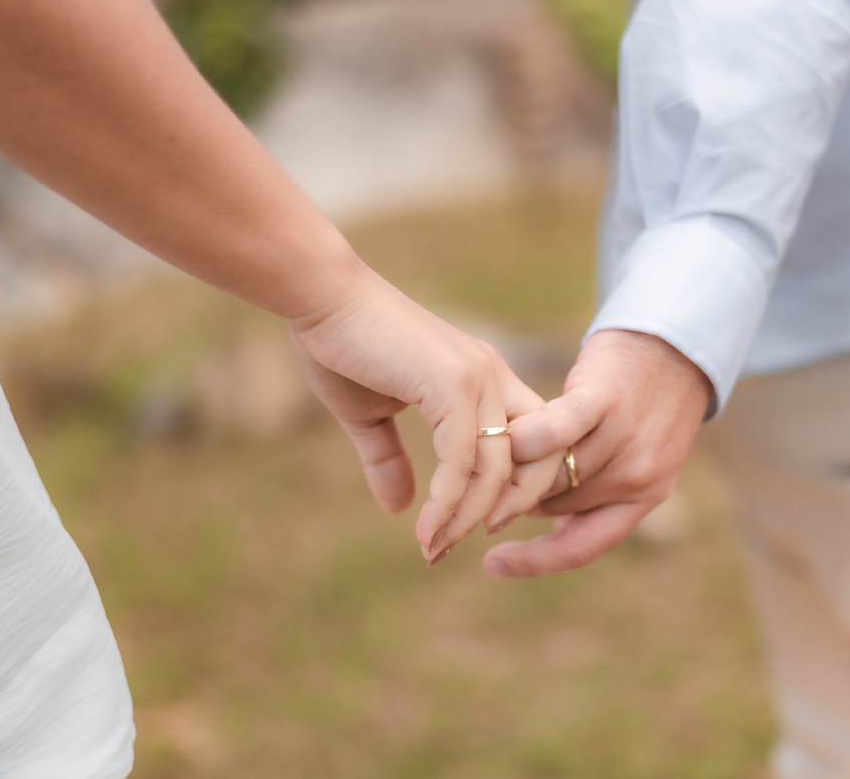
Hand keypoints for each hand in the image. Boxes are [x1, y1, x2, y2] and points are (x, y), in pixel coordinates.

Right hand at [289, 268, 561, 562]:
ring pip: (496, 470)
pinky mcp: (454, 384)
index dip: (511, 492)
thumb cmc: (341, 349)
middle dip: (497, 514)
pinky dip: (447, 503)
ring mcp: (479, 378)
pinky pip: (463, 461)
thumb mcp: (370, 416)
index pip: (528, 446)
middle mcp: (494, 377)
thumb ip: (389, 459)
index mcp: (485, 380)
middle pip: (531, 462)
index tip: (471, 527)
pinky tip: (426, 530)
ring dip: (465, 520)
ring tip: (432, 549)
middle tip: (451, 548)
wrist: (319, 299)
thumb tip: (398, 508)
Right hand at [481, 330, 711, 576]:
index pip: (582, 547)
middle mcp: (638, 477)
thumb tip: (541, 522)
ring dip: (513, 465)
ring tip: (489, 451)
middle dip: (519, 497)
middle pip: (554, 506)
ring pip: (547, 471)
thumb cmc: (644, 401)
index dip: (534, 562)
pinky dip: (523, 439)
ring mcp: (624, 440)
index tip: (492, 565)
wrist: (676, 341)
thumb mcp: (636, 458)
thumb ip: (598, 491)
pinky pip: (552, 432)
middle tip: (490, 478)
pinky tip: (501, 439)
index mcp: (645, 498)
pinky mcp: (605, 399)